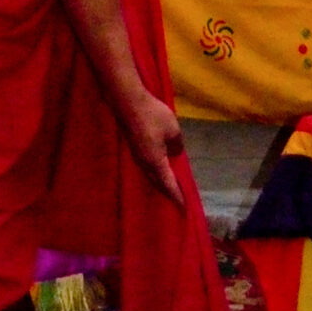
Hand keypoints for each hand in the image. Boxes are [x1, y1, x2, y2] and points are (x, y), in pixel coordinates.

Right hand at [122, 89, 185, 205]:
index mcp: (155, 162)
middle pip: (157, 183)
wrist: (128, 102)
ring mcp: (137, 156)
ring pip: (150, 175)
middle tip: (179, 199)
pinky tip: (160, 168)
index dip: (176, 196)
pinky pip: (147, 166)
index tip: (184, 207)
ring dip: (161, 182)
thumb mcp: (173, 130)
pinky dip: (155, 172)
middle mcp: (144, 163)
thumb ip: (177, 145)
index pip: (168, 184)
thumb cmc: (153, 116)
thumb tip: (175, 153)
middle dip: (168, 192)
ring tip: (171, 186)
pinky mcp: (134, 148)